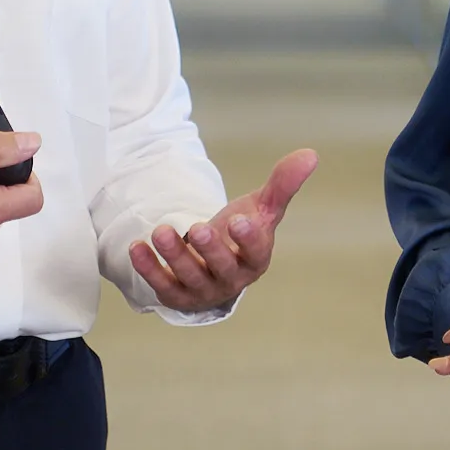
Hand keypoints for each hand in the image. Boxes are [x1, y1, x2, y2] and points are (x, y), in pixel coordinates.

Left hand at [128, 148, 317, 312]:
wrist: (213, 262)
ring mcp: (203, 290)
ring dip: (175, 256)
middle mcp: (232, 279)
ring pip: (189, 277)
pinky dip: (149, 269)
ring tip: (161, 231)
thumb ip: (282, 184)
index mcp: (256, 259)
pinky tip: (138, 248)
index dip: (248, 239)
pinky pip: (162, 285)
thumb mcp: (261, 208)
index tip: (239, 221)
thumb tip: (310, 154)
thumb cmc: (241, 233)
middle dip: (209, 249)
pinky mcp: (177, 295)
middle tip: (197, 228)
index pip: (256, 252)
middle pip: (222, 267)